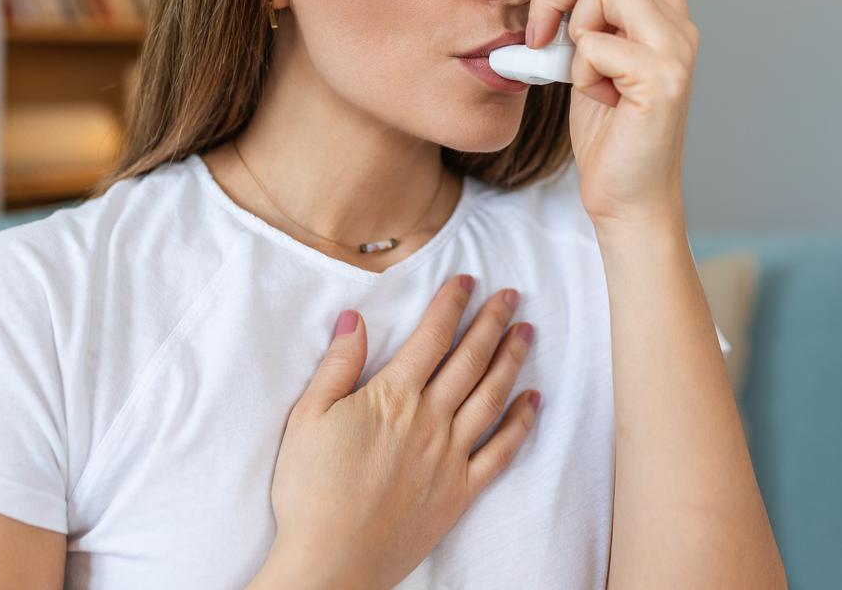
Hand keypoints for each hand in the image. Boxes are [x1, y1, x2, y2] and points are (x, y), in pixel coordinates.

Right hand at [261, 275, 539, 589]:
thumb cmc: (311, 490)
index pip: (432, 337)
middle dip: (492, 321)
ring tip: (527, 331)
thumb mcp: (308, 417)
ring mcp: (450, 456)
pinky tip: (533, 401)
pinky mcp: (460, 491)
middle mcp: (430, 420)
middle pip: (470, 359)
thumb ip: (338, 365)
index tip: (468, 280)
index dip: (452, 304)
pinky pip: (501, 451)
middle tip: (512, 294)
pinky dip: (521, 423)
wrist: (331, 562)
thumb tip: (355, 318)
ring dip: (512, 360)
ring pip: (491, 397)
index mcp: (394, 397)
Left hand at [526, 0, 699, 226]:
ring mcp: (675, 51)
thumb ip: (587, 16)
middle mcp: (679, 27)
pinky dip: (580, 69)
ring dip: (571, 29)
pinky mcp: (661, 79)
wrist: (626, 196)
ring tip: (578, 70)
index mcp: (666, 16)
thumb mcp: (591, 58)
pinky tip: (596, 98)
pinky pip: (596, 43)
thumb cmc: (608, 131)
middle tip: (541, 30)